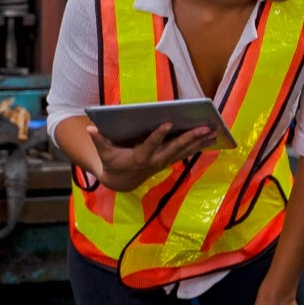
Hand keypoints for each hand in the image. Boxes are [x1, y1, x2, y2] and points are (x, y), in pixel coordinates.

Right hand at [86, 122, 215, 191]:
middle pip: (175, 148)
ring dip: (200, 142)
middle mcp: (155, 160)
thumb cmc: (112, 163)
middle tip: (205, 127)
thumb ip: (99, 141)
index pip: (150, 145)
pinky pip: (186, 152)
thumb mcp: (104, 154)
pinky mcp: (169, 160)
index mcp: (139, 158)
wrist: (122, 181)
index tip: (168, 123)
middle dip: (190, 138)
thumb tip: (89, 128)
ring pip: (184, 151)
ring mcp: (164, 161)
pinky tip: (211, 138)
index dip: (158, 135)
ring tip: (214, 131)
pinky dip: (198, 145)